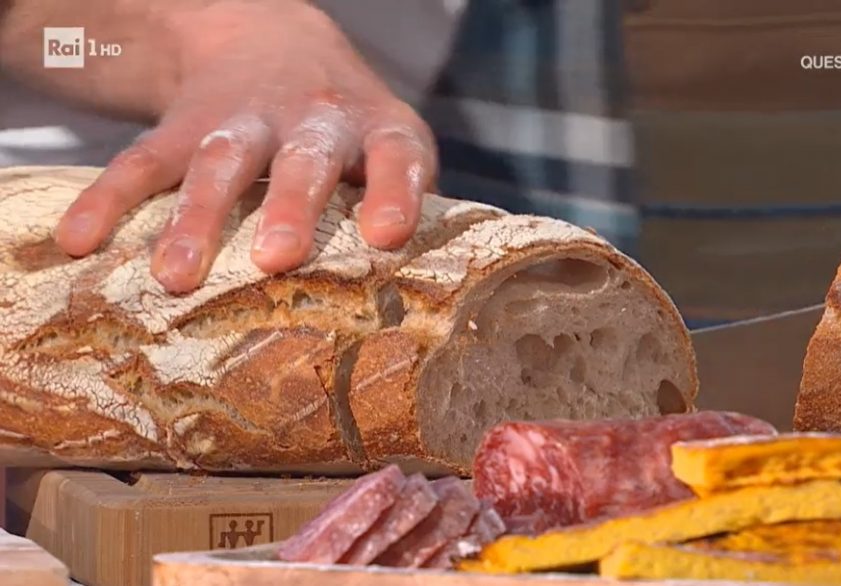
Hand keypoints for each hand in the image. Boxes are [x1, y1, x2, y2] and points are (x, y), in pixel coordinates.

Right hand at [50, 1, 436, 292]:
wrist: (272, 38)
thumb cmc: (347, 124)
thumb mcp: (390, 141)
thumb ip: (405, 203)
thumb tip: (413, 291)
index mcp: (373, 128)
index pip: (393, 156)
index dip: (393, 193)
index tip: (388, 235)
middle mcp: (311, 119)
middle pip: (300, 161)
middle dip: (289, 208)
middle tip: (278, 258)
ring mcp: (243, 120)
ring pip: (219, 165)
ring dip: (196, 218)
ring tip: (174, 277)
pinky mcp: (184, 126)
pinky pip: (142, 161)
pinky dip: (109, 199)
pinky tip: (82, 240)